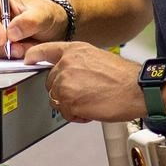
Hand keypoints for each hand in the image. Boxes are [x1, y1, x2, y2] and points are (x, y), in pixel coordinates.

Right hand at [0, 0, 67, 58]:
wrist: (54, 25)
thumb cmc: (47, 13)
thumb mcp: (43, 14)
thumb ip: (29, 21)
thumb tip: (11, 33)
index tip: (2, 40)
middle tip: (18, 49)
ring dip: (7, 51)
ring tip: (27, 47)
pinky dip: (9, 56)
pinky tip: (23, 49)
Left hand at [25, 41, 144, 122]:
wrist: (137, 88)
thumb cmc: (123, 77)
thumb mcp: (97, 58)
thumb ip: (78, 63)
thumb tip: (70, 74)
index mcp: (74, 50)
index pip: (45, 50)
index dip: (34, 55)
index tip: (28, 60)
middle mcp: (67, 63)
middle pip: (50, 82)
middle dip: (63, 91)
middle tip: (83, 94)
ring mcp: (66, 81)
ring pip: (56, 99)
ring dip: (70, 105)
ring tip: (90, 102)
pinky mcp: (69, 100)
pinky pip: (65, 113)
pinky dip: (76, 116)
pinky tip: (91, 110)